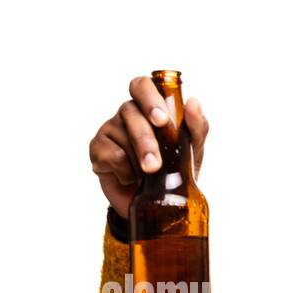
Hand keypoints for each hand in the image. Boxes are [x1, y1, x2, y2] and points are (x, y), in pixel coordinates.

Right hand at [89, 75, 209, 218]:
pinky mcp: (98, 149)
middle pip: (131, 111)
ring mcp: (111, 130)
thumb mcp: (193, 151)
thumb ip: (196, 128)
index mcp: (149, 108)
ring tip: (150, 174)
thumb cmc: (175, 171)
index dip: (149, 97)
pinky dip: (125, 170)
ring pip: (122, 134)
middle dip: (145, 138)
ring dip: (140, 156)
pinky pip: (111, 155)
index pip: (142, 86)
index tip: (162, 120)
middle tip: (155, 161)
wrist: (158, 203)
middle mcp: (128, 114)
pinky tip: (131, 178)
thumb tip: (193, 103)